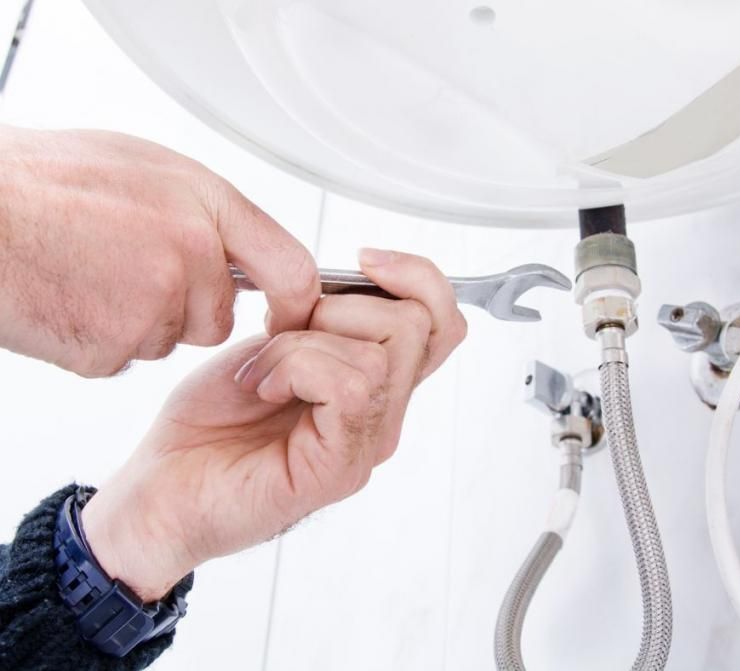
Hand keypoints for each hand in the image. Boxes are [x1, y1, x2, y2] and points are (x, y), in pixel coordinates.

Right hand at [0, 125, 318, 375]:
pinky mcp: (115, 347)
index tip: (287, 317)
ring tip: (88, 273)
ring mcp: (154, 305)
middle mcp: (190, 254)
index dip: (294, 302)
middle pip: (216, 317)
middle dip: (184, 308)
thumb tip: (233, 242)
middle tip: (128, 271)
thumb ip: (200, 210)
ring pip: (167, 337)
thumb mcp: (142, 166)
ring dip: (136, 320)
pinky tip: (71, 299)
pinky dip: (99, 338)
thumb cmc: (44, 182)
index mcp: (205, 203)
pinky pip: (123, 357)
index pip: (291, 267)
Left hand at [81, 250, 466, 600]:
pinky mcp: (340, 468)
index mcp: (374, 384)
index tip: (363, 260)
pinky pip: (350, 386)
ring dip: (302, 343)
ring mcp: (366, 444)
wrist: (163, 491)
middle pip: (415, 324)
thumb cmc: (209, 423)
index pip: (441, 322)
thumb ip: (323, 319)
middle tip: (281, 335)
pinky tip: (263, 388)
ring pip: (379, 354)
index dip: (417, 277)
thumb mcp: (271, 343)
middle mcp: (382, 415)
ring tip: (261, 371)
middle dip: (336, 307)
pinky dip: (296, 368)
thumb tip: (352, 285)